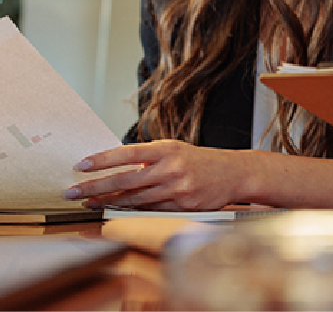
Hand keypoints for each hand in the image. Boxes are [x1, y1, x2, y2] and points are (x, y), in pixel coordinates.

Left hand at [68, 141, 250, 210]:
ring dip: (107, 201)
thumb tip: (115, 165)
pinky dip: (130, 210)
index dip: (102, 160)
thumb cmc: (201, 161)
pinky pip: (149, 209)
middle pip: (125, 179)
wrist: (235, 173)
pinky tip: (115, 210)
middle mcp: (172, 167)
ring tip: (87, 203)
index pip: (128, 153)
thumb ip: (149, 158)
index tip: (80, 165)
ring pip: (133, 198)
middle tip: (71, 192)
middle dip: (94, 187)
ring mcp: (177, 188)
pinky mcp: (181, 205)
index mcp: (168, 149)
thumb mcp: (176, 151)